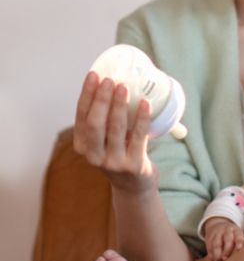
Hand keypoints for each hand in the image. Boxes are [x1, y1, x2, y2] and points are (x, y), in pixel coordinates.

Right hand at [74, 71, 156, 192]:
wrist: (134, 186)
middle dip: (101, 99)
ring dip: (119, 106)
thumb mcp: (104, 140)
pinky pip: (138, 137)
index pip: (81, 116)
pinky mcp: (133, 166)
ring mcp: (113, 163)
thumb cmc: (119, 153)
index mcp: (82, 145)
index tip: (94, 75)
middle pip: (94, 123)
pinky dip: (141, 118)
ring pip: (115, 129)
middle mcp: (93, 156)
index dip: (87, 94)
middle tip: (110, 80)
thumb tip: (114, 81)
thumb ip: (104, 119)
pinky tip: (145, 104)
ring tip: (124, 88)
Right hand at [204, 218, 243, 260]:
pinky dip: (211, 254)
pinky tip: (213, 259)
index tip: (239, 248)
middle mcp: (227, 230)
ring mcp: (217, 233)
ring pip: (216, 243)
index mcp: (236, 231)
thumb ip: (238, 247)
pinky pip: (209, 246)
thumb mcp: (237, 238)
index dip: (239, 242)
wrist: (218, 226)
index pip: (238, 236)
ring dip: (217, 254)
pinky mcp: (209, 236)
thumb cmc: (232, 238)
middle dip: (226, 250)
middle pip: (227, 239)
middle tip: (225, 259)